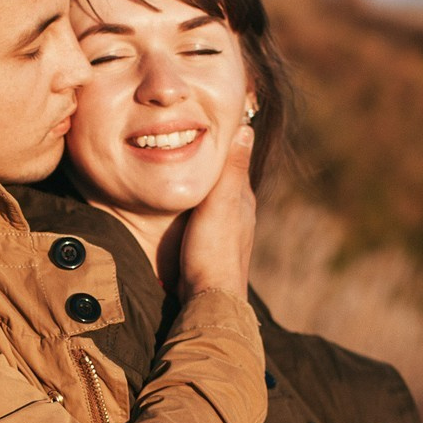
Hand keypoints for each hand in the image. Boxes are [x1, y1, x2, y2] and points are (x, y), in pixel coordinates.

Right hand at [178, 126, 254, 298]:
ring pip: (212, 200)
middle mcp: (239, 214)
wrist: (209, 299)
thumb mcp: (220, 203)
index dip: (219, 142)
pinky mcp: (211, 248)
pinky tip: (177, 209)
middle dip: (207, 163)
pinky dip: (191, 207)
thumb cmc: (213, 250)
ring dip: (199, 187)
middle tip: (181, 142)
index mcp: (243, 199)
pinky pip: (202, 218)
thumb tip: (245, 128)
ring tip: (177, 170)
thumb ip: (231, 168)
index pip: (233, 160)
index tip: (200, 123)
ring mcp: (226, 232)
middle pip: (222, 180)